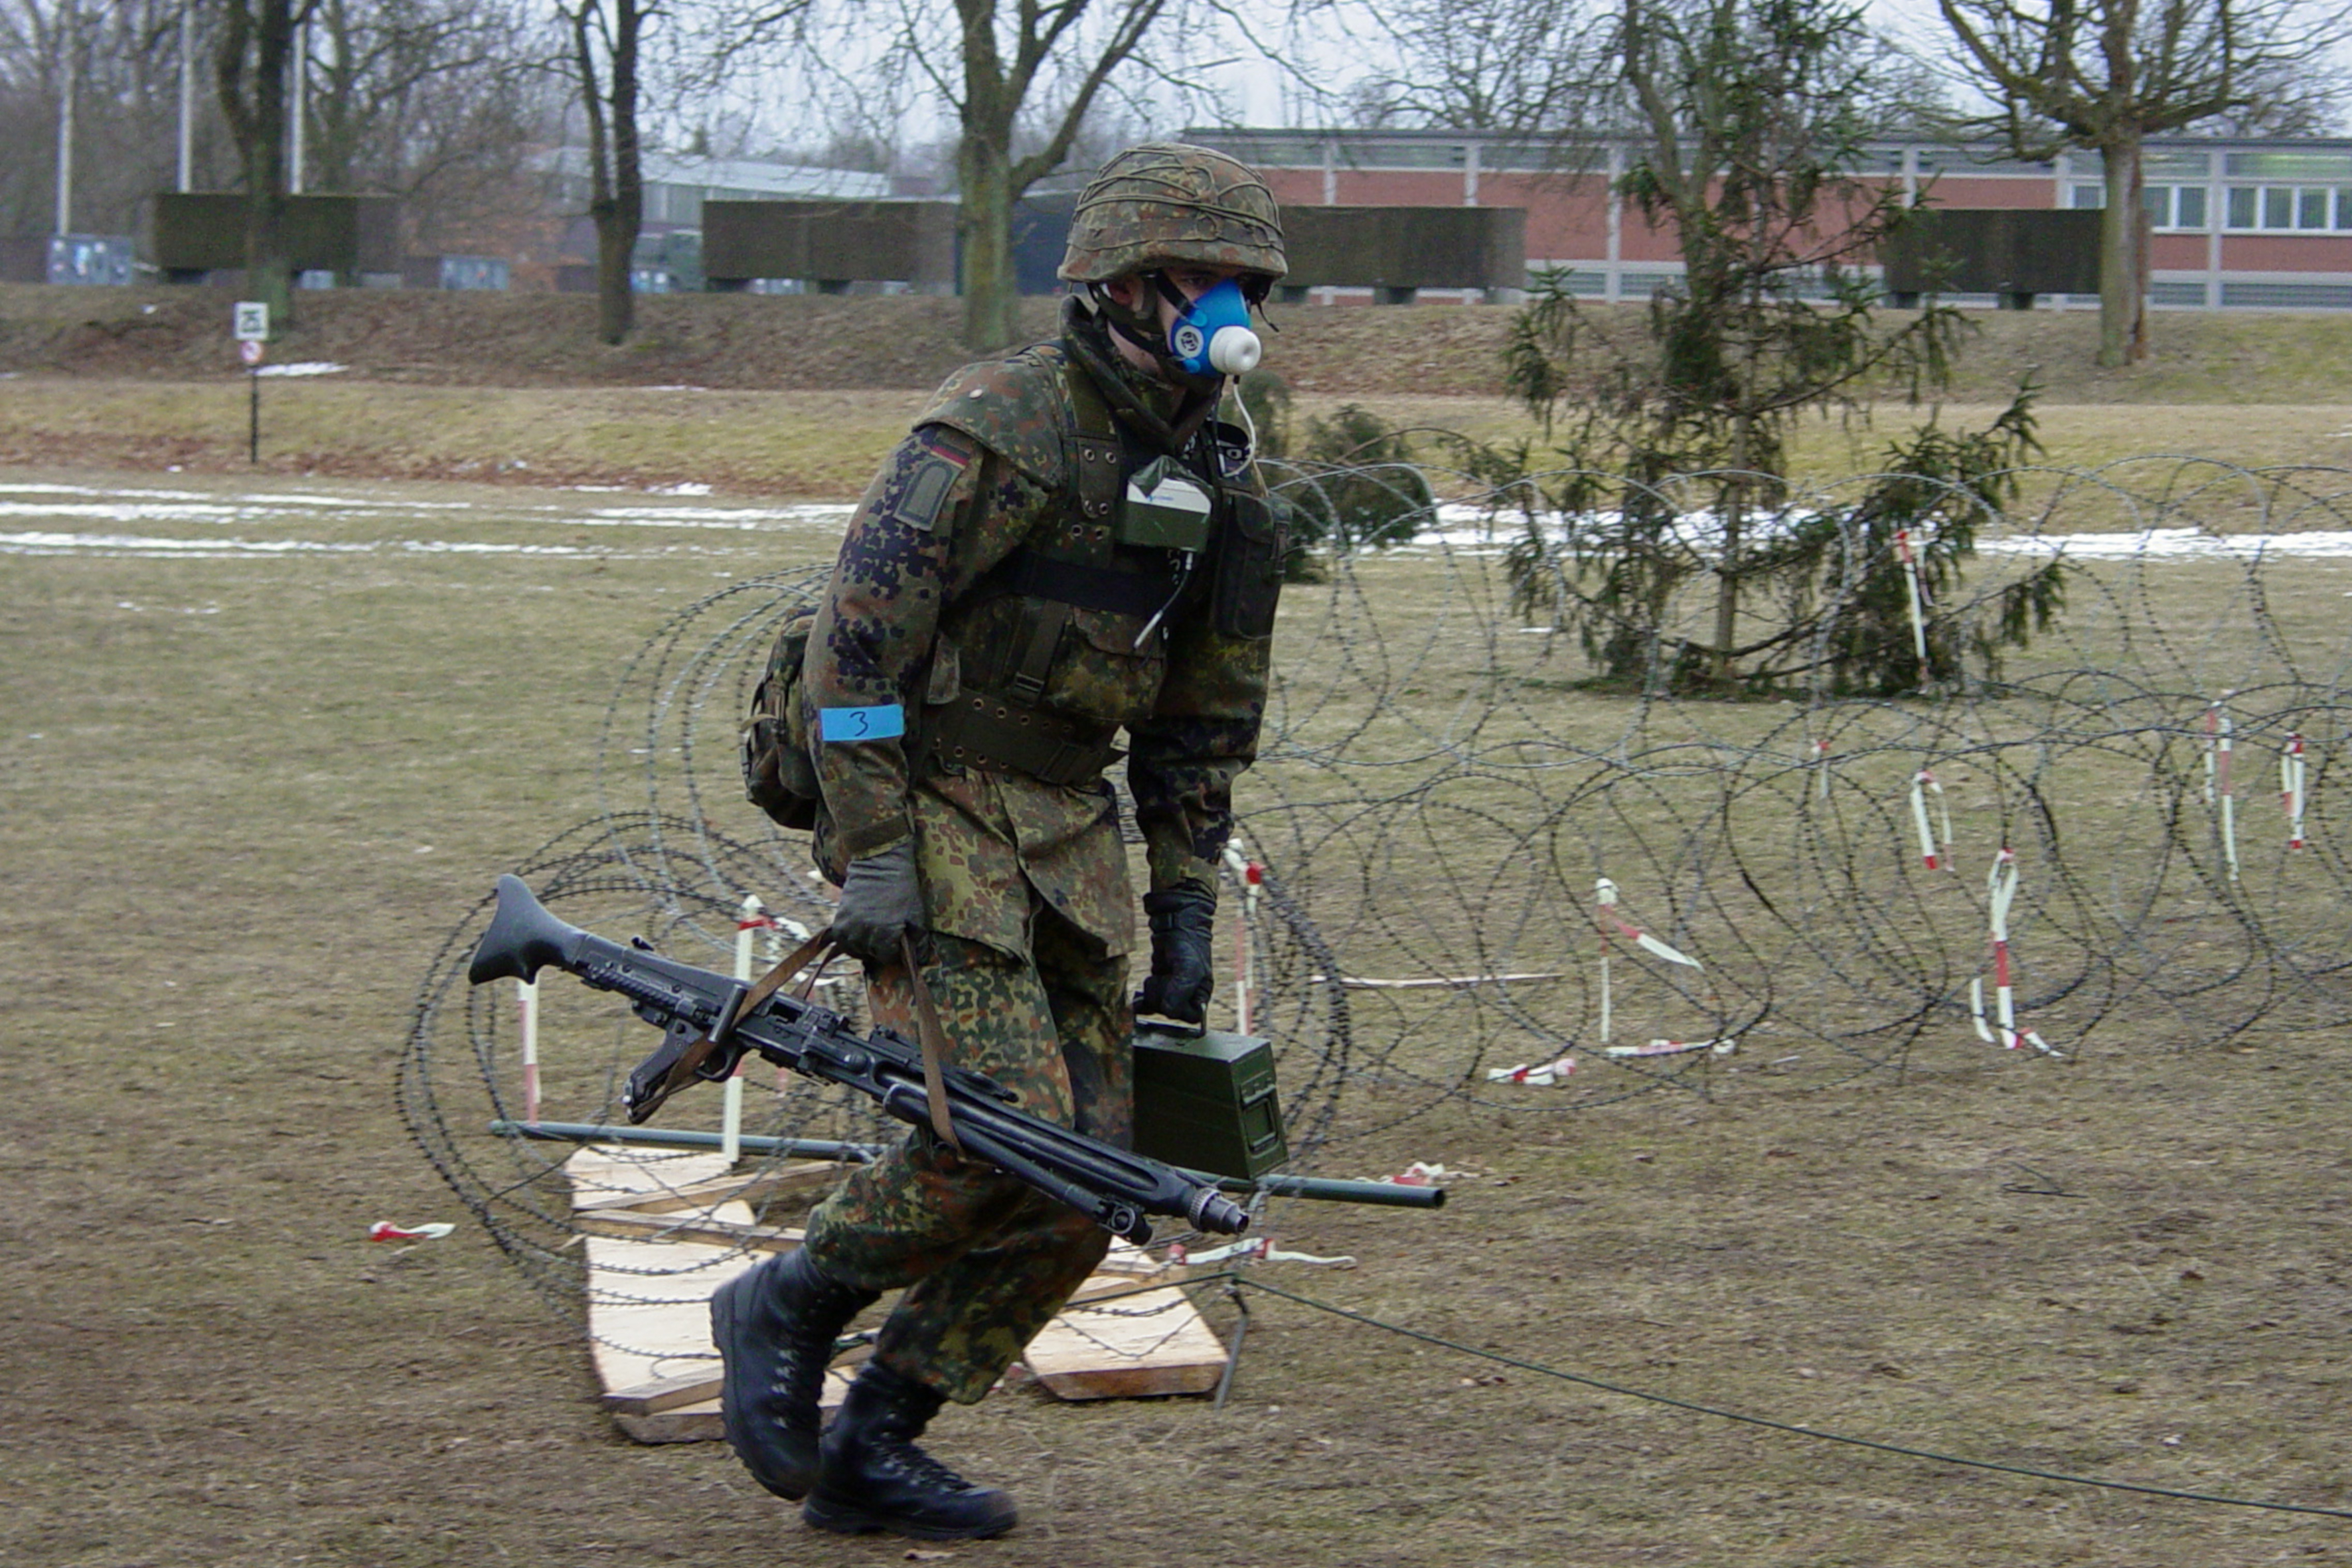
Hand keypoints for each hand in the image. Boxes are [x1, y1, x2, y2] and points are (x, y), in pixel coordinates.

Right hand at [830, 842, 922, 963]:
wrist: (880, 862)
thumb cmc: (902, 889)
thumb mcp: (916, 914)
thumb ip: (919, 940)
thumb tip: (922, 960)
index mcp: (885, 933)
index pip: (887, 957)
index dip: (894, 952)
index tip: (897, 943)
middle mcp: (864, 932)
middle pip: (870, 954)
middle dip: (880, 949)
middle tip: (886, 935)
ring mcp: (849, 926)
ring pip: (854, 949)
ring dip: (863, 946)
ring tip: (873, 934)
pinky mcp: (839, 918)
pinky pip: (841, 939)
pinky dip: (849, 939)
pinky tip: (859, 930)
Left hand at [1134, 884, 1215, 1024]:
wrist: (1175, 923)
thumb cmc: (1188, 945)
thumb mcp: (1189, 969)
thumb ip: (1180, 992)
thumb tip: (1169, 1011)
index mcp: (1201, 993)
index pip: (1191, 1016)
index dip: (1179, 1009)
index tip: (1172, 992)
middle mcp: (1188, 995)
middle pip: (1172, 1013)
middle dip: (1163, 998)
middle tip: (1162, 980)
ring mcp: (1172, 990)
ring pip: (1159, 1007)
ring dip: (1153, 995)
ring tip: (1155, 978)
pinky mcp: (1159, 984)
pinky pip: (1149, 1001)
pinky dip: (1143, 1000)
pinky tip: (1138, 998)